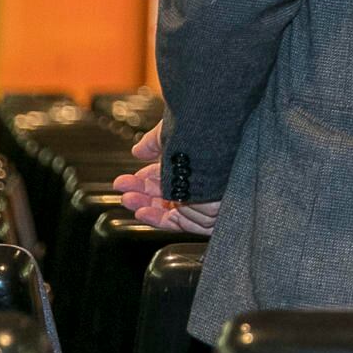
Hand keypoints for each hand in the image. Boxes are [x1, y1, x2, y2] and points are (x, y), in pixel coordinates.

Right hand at [112, 121, 221, 236]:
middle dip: (141, 194)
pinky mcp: (215, 217)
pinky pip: (185, 224)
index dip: (145, 181)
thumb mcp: (178, 131)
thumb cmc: (211, 128)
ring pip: (173, 211)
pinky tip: (144, 210)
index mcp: (198, 167)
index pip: (168, 179)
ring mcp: (209, 201)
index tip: (125, 180)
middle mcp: (205, 186)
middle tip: (122, 191)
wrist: (230, 136)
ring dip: (147, 206)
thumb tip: (137, 150)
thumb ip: (156, 141)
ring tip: (129, 198)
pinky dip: (163, 218)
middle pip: (168, 197)